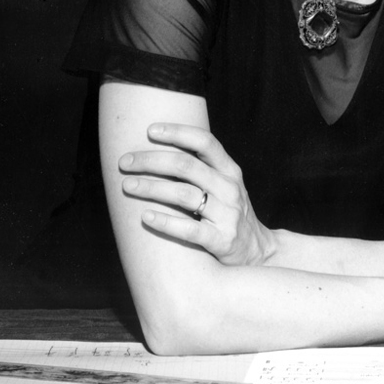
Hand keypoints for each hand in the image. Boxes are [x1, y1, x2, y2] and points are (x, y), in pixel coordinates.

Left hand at [118, 124, 275, 265]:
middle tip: (125, 162)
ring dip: (151, 187)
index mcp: (229, 170)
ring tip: (128, 185)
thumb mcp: (224, 186)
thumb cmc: (228, 214)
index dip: (177, 132)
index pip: (204, 141)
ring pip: (184, 194)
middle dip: (151, 160)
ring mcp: (227, 214)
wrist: (258, 252)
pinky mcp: (222, 240)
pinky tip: (146, 216)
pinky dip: (166, 222)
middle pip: (186, 165)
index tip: (150, 131)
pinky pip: (190, 229)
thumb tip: (156, 151)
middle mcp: (230, 188)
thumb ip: (201, 169)